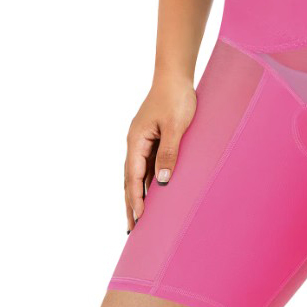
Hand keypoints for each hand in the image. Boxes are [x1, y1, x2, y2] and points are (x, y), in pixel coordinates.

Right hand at [124, 75, 196, 232]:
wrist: (176, 76)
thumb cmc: (176, 98)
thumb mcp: (175, 127)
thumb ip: (168, 154)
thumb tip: (161, 183)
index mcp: (136, 140)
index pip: (132, 176)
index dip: (135, 199)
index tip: (138, 219)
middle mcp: (135, 142)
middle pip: (130, 179)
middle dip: (131, 203)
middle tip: (132, 230)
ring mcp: (143, 140)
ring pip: (138, 173)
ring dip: (139, 194)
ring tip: (140, 217)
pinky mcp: (153, 137)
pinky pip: (148, 164)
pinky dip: (148, 180)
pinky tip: (153, 192)